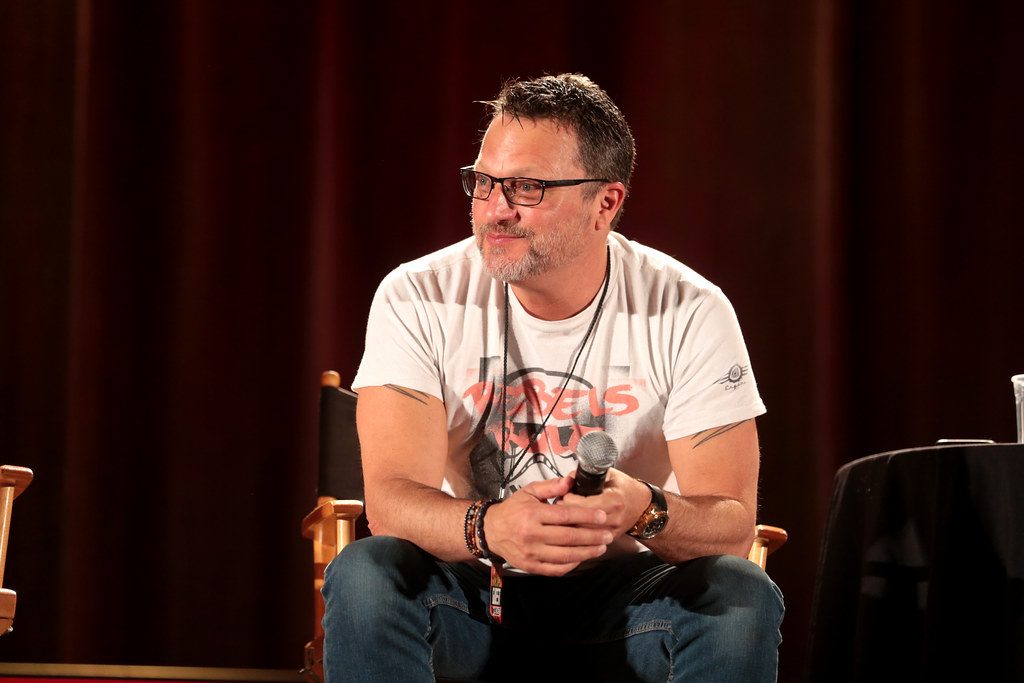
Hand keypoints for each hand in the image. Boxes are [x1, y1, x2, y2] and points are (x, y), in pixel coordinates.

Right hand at [484, 476, 613, 575]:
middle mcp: (532, 534)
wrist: (490, 530)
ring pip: (566, 555)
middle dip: (592, 537)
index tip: (602, 516)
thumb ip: (551, 486)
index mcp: (533, 514)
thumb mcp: (529, 491)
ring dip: (587, 552)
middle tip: (608, 535)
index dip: (587, 516)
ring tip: (601, 547)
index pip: (565, 516)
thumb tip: (572, 481)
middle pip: (569, 537)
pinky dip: (572, 564)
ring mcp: (531, 553)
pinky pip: (556, 569)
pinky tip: (583, 558)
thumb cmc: (513, 509)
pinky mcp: (531, 566)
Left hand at [561, 468, 651, 537]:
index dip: (567, 497)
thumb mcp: (610, 475)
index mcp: (612, 500)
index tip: (564, 493)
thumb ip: (589, 475)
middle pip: (578, 520)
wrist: (642, 507)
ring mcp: (610, 532)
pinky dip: (578, 533)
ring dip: (569, 524)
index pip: (580, 504)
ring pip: (580, 533)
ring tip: (565, 514)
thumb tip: (568, 478)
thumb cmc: (625, 489)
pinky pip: (587, 541)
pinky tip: (574, 525)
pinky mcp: (608, 540)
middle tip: (560, 503)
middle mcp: (612, 518)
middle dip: (565, 511)